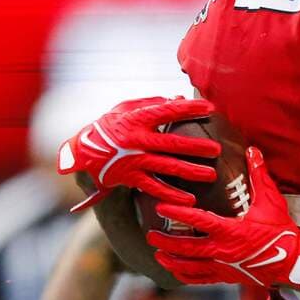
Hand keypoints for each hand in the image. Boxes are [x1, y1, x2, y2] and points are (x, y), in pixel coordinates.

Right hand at [57, 96, 220, 211]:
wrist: (82, 151)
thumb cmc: (109, 126)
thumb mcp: (124, 109)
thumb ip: (150, 103)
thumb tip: (177, 98)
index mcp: (136, 119)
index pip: (167, 112)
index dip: (189, 109)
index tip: (209, 108)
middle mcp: (136, 140)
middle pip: (172, 143)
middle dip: (196, 147)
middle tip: (217, 150)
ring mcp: (134, 160)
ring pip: (167, 167)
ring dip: (190, 172)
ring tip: (211, 175)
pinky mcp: (131, 177)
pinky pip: (154, 187)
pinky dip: (171, 195)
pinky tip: (189, 200)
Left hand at [147, 147, 299, 287]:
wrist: (292, 261)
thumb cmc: (281, 231)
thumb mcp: (271, 200)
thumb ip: (259, 175)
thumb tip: (253, 150)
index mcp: (231, 230)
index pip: (198, 220)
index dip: (178, 212)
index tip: (161, 206)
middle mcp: (223, 250)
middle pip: (186, 247)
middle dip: (166, 241)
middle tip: (151, 234)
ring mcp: (223, 267)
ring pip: (189, 266)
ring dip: (171, 260)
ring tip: (158, 253)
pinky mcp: (226, 277)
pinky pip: (200, 279)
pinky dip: (185, 275)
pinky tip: (175, 270)